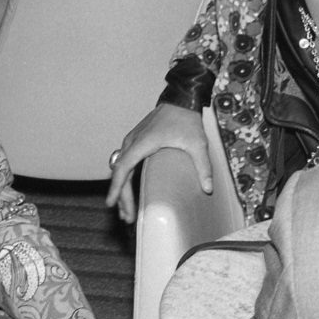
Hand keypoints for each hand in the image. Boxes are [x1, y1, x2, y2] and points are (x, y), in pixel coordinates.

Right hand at [105, 104, 210, 222]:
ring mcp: (132, 140)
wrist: (181, 100)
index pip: (123, 168)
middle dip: (121, 196)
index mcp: (143, 143)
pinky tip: (128, 190)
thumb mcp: (198, 143)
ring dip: (122, 189)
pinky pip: (126, 162)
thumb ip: (203, 166)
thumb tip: (208, 189)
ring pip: (121, 168)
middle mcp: (133, 141)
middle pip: (120, 172)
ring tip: (125, 211)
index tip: (111, 203)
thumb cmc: (187, 120)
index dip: (116, 187)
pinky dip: (125, 178)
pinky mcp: (136, 140)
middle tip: (127, 218)